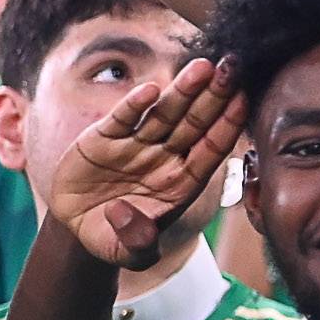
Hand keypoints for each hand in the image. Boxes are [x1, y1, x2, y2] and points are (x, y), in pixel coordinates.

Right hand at [47, 56, 246, 267]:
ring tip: (203, 67)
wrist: (76, 225)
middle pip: (194, 124)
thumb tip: (126, 216)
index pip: (209, 151)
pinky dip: (134, 105)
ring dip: (183, 90)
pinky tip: (150, 89)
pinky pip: (123, 118)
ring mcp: (135, 145)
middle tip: (233, 67)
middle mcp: (163, 158)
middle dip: (214, 96)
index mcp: (180, 184)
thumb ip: (136, 243)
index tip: (243, 101)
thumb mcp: (126, 252)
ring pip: (164, 114)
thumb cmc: (112, 238)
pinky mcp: (104, 138)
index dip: (226, 126)